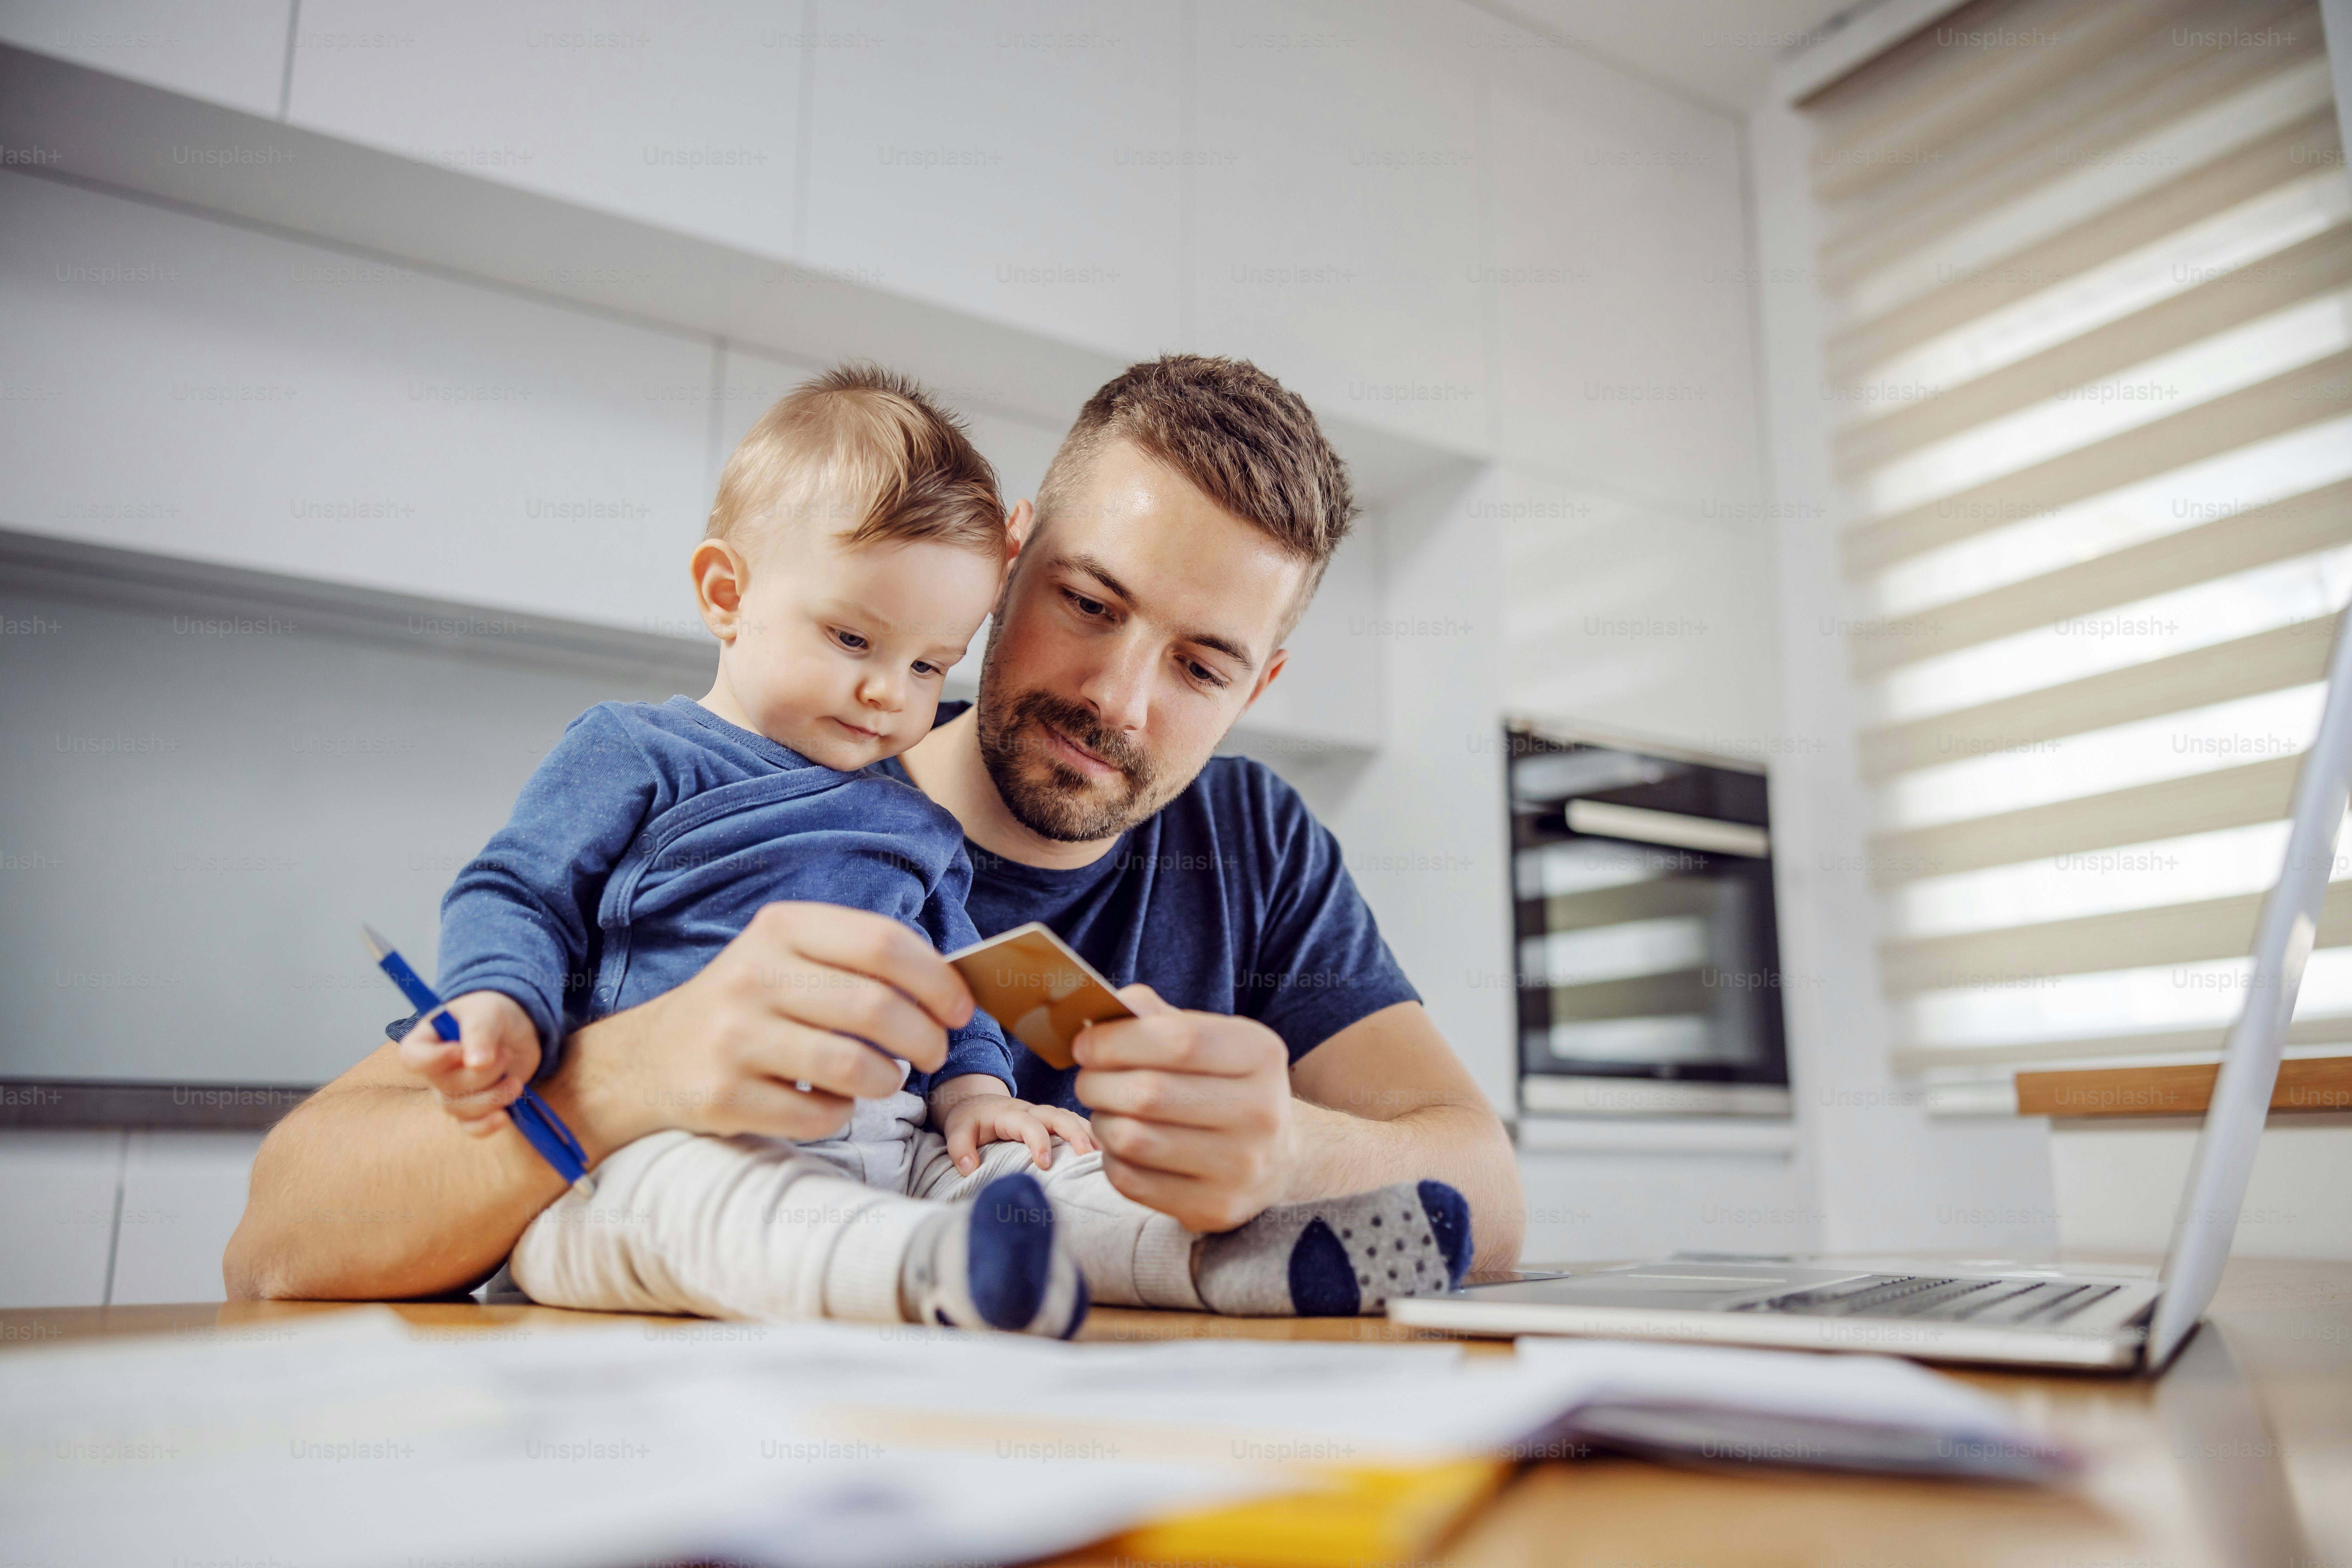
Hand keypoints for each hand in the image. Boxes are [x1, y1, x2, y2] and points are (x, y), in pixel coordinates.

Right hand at [395, 990, 540, 1138]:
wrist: (514, 1029)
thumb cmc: (491, 1015)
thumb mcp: (488, 1014)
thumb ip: (480, 1033)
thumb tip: (477, 1063)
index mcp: (426, 1041)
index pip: (412, 1058)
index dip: (433, 1060)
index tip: (459, 1052)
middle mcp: (435, 1071)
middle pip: (446, 1085)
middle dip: (482, 1074)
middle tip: (506, 1054)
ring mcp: (452, 1093)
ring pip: (461, 1108)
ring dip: (493, 1097)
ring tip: (516, 1081)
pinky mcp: (474, 1108)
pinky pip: (471, 1127)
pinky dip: (487, 1125)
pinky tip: (504, 1117)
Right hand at [572, 902, 972, 1146]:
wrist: (649, 1058)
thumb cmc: (748, 1005)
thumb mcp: (790, 957)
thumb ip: (859, 960)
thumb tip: (951, 989)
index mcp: (780, 929)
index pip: (883, 943)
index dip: (937, 979)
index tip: (960, 1008)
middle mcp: (753, 976)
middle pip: (878, 1008)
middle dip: (927, 1038)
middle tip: (934, 1051)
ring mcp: (734, 1039)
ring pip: (855, 1068)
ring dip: (888, 1080)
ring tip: (886, 1077)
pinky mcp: (723, 1096)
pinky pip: (819, 1116)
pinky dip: (840, 1114)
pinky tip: (829, 1101)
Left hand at [931, 1075, 1099, 1174]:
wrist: (975, 1103)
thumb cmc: (969, 1120)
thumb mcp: (956, 1130)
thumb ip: (960, 1148)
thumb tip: (969, 1168)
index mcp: (1009, 1113)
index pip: (1029, 1124)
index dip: (1039, 1141)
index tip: (1044, 1165)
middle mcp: (1031, 1110)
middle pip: (1058, 1116)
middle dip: (1075, 1133)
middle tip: (1086, 1156)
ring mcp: (1044, 1114)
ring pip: (1071, 1117)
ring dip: (1089, 1132)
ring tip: (1104, 1154)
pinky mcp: (1051, 1121)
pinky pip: (1075, 1122)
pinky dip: (1091, 1132)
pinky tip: (1103, 1150)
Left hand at [1071, 985, 1294, 1232]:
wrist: (1275, 1158)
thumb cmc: (1226, 1085)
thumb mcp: (1211, 1041)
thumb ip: (1161, 1020)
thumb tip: (1113, 1006)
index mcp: (1260, 1056)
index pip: (1178, 1041)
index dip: (1117, 1040)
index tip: (1084, 1042)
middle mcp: (1260, 1112)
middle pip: (1149, 1092)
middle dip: (1097, 1081)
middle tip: (1086, 1077)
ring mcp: (1241, 1167)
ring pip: (1133, 1139)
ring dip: (1101, 1120)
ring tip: (1105, 1110)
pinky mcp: (1215, 1207)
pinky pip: (1131, 1181)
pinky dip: (1110, 1158)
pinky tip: (1121, 1145)